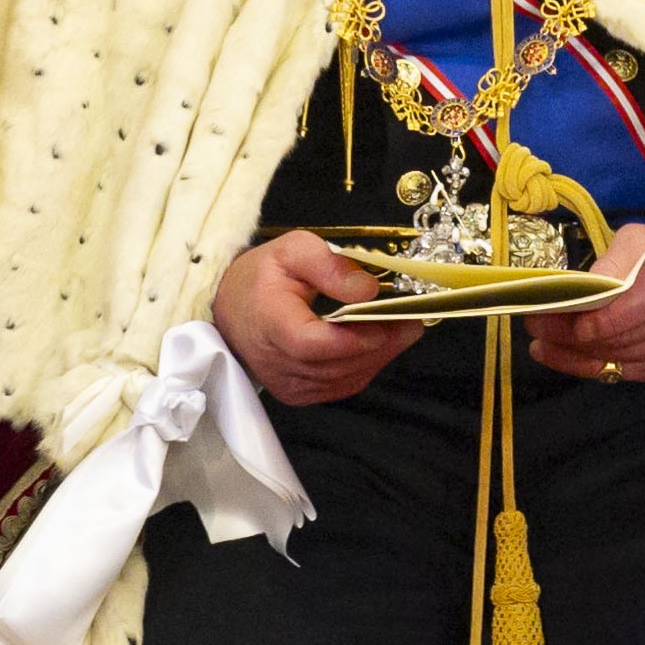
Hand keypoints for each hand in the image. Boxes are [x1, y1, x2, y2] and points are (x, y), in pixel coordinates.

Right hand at [212, 231, 424, 405]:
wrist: (232, 307)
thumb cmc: (262, 277)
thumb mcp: (293, 250)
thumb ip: (330, 266)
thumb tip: (367, 289)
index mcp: (271, 325)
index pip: (314, 344)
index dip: (354, 338)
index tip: (388, 321)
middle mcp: (278, 364)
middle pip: (337, 365)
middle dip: (381, 345)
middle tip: (413, 322)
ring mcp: (288, 385)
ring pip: (344, 379)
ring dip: (378, 357)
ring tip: (404, 330)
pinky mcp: (298, 394)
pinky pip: (340, 386)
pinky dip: (364, 367)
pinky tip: (379, 346)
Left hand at [528, 226, 644, 383]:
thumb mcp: (642, 239)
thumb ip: (613, 260)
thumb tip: (580, 285)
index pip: (626, 312)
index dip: (588, 320)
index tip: (552, 312)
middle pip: (612, 339)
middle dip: (567, 334)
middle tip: (533, 322)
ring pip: (610, 359)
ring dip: (568, 353)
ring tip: (537, 340)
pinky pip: (614, 373)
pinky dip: (581, 365)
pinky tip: (555, 355)